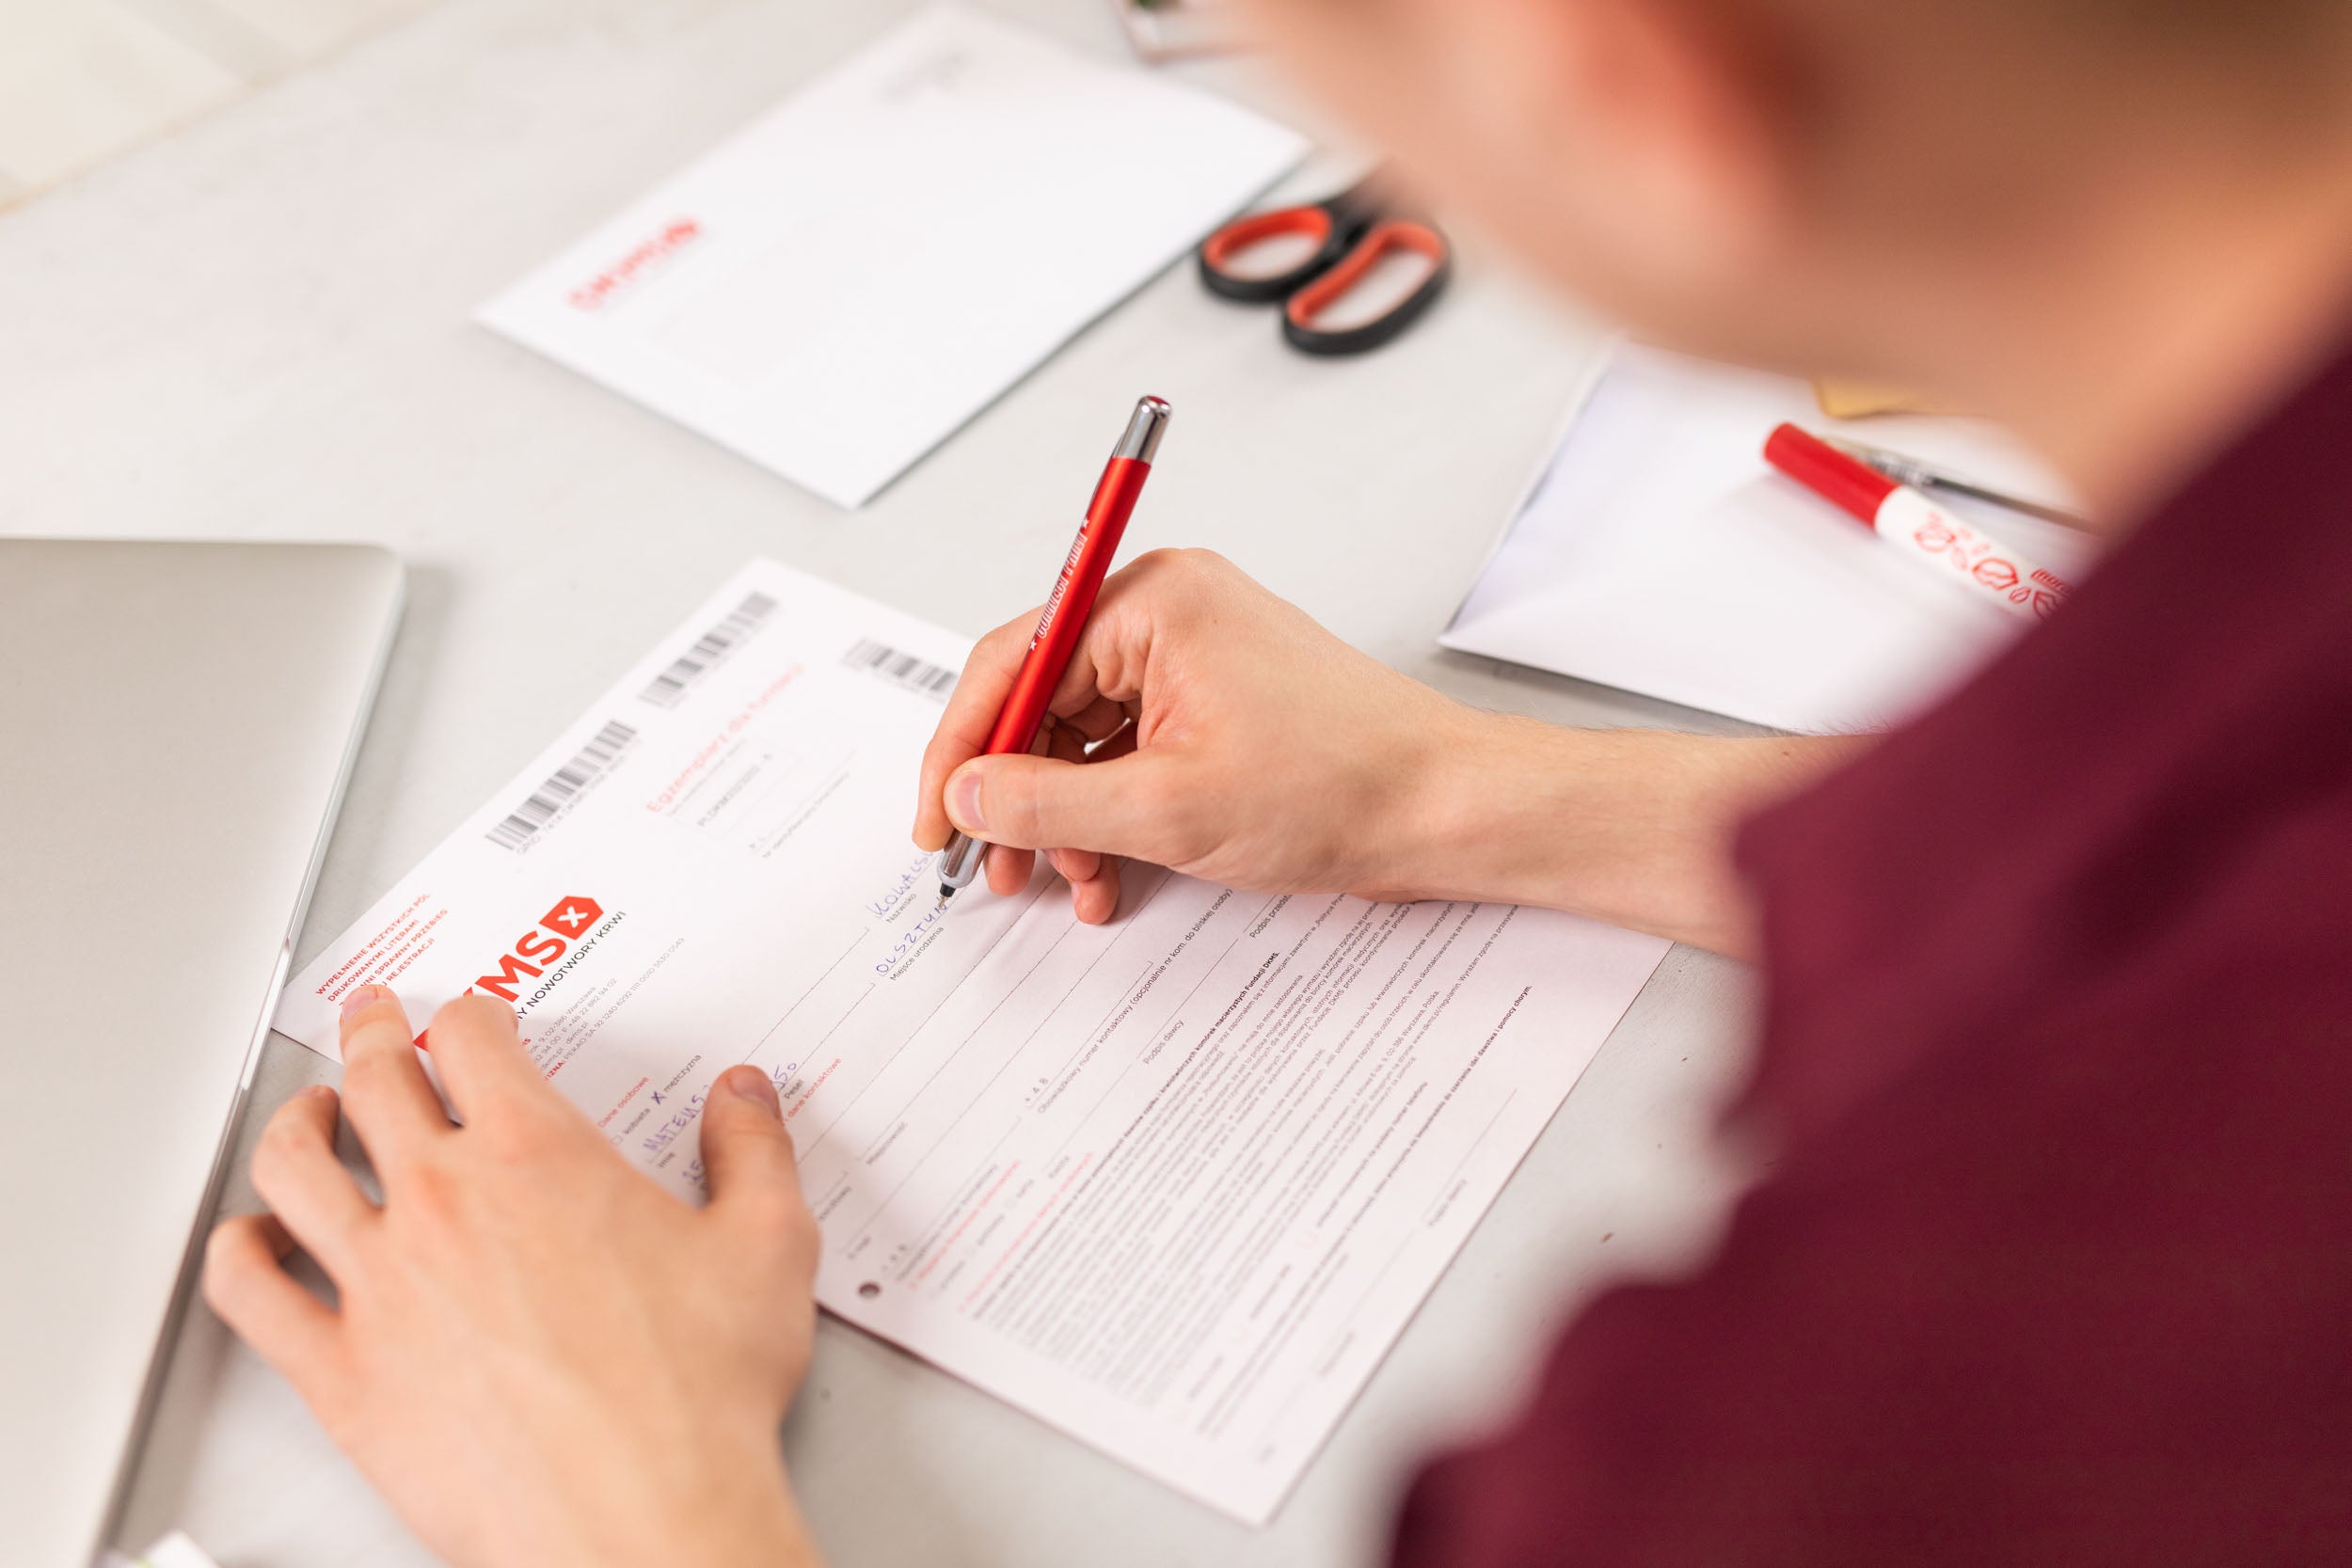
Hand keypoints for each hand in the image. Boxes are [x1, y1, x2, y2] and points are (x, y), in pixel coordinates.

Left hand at [203, 987, 823, 1567]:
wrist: (640, 1518)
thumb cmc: (694, 1401)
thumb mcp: (767, 1248)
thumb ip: (754, 1153)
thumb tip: (744, 1099)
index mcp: (539, 1156)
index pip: (473, 1043)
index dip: (470, 1017)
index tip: (471, 1021)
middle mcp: (445, 1202)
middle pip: (375, 1083)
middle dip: (372, 1037)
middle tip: (373, 1023)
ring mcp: (380, 1284)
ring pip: (295, 1168)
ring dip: (295, 1121)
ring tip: (305, 1112)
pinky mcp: (340, 1370)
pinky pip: (250, 1293)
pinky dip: (236, 1252)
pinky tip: (246, 1242)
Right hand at [912, 548, 1862, 952]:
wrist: (1447, 809)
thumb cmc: (1342, 786)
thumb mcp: (1167, 811)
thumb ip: (1044, 803)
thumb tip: (965, 797)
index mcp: (1150, 603)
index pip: (1010, 661)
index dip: (960, 749)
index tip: (935, 821)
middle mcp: (1166, 610)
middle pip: (1040, 699)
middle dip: (1014, 796)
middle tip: (993, 870)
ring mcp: (1191, 652)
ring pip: (1080, 736)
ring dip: (1063, 817)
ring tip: (1069, 885)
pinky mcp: (1213, 696)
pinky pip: (1127, 749)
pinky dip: (1109, 812)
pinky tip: (1109, 871)